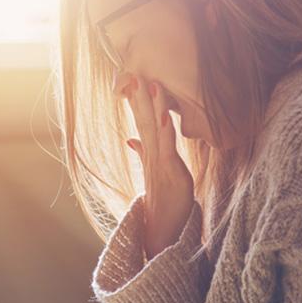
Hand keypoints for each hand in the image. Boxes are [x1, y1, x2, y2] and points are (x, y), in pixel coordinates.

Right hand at [114, 72, 195, 259]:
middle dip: (139, 95)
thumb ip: (143, 154)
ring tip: (147, 83)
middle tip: (132, 70)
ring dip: (151, 106)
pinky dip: (164, 130)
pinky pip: (167, 148)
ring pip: (153, 129)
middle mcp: (151, 155)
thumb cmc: (162, 203)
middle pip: (143, 119)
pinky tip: (163, 116)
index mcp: (149, 153)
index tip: (132, 76)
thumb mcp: (153, 174)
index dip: (137, 99)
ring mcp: (159, 163)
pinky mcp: (170, 173)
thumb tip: (131, 139)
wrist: (161, 232)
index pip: (141, 120)